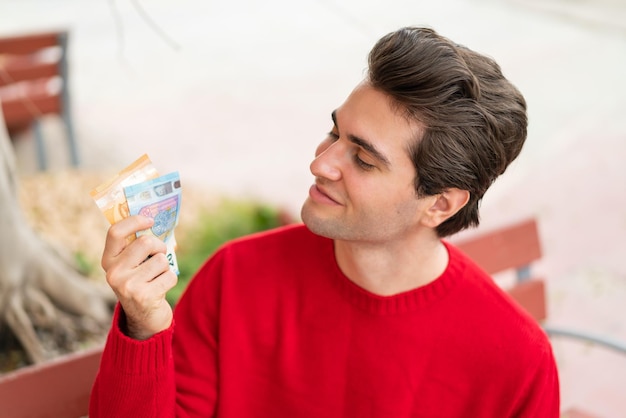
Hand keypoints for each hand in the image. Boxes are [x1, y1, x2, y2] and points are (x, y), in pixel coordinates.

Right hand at [101, 215, 176, 339]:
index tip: (150, 220)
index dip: (134, 221)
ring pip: (161, 259)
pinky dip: (170, 279)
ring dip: (165, 267)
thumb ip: (138, 246)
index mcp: (108, 261)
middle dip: (159, 247)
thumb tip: (156, 221)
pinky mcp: (144, 296)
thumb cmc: (143, 283)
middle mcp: (113, 273)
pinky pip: (170, 275)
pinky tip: (160, 289)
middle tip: (159, 256)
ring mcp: (127, 286)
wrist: (145, 319)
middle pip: (145, 242)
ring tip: (157, 278)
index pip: (115, 232)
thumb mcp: (133, 265)